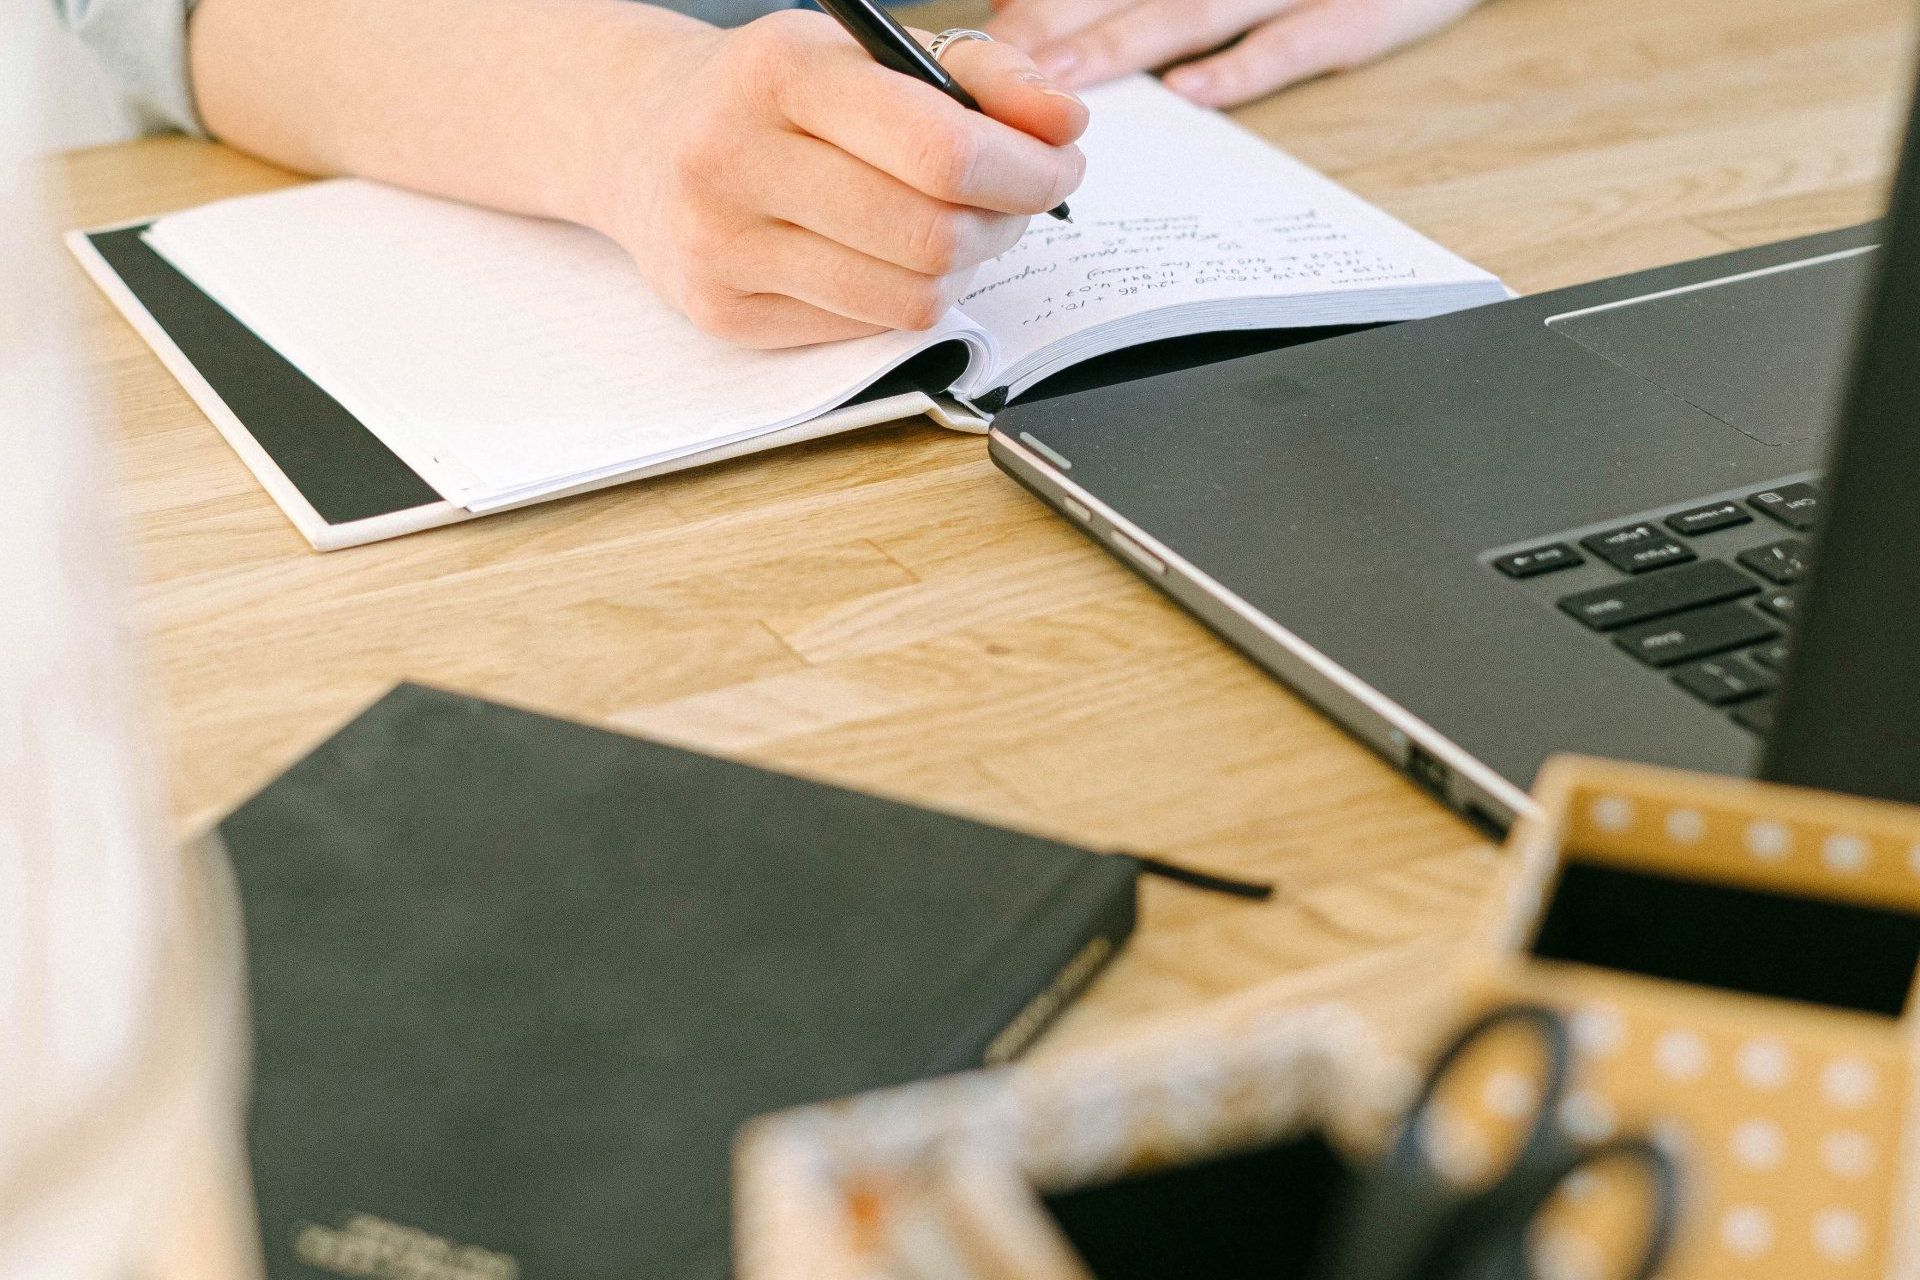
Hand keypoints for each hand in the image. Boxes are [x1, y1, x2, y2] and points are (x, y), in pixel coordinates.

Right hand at [588, 10, 1087, 348]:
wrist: (639, 138)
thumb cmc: (773, 96)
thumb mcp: (866, 54)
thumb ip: (980, 75)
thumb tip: (1064, 126)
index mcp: (781, 72)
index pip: (941, 150)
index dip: (1026, 168)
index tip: (1058, 163)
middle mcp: (735, 159)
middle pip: (934, 235)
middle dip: (1006, 223)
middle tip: (1017, 202)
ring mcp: (722, 247)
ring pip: (909, 298)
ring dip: (962, 269)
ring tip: (956, 229)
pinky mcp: (725, 313)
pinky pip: (866, 329)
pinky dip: (902, 297)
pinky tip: (886, 258)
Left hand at [987, 0, 1482, 107]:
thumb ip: (1165, 0)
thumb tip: (1071, 25)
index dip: (1051, 4)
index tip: (995, 35)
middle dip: (1062, 25)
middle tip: (999, 67)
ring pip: (1196, 11)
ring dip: (1123, 46)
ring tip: (1058, 82)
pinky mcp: (1363, 12)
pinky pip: (1295, 43)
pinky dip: (1241, 72)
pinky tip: (1190, 96)